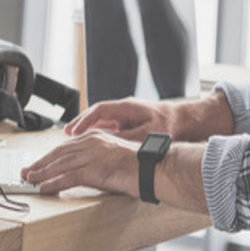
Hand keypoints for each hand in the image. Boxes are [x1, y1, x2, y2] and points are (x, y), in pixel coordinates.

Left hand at [21, 130, 138, 196]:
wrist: (151, 167)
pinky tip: (44, 188)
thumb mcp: (114, 155)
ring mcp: (92, 155)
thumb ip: (98, 158)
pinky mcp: (93, 169)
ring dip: (42, 173)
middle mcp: (92, 143)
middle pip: (59, 153)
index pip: (66, 146)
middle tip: (27, 172)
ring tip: (30, 180)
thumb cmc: (138, 164)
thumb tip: (84, 170)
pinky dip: (53, 183)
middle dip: (41, 163)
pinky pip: (68, 177)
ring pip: (60, 164)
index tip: (39, 163)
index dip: (50, 155)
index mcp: (97, 137)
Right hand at [62, 92, 234, 142]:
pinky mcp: (128, 122)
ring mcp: (125, 115)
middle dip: (79, 124)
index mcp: (127, 108)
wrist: (184, 120)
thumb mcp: (147, 133)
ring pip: (100, 120)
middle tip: (65, 135)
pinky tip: (88, 142)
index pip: (99, 111)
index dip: (84, 121)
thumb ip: (126, 137)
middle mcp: (123, 109)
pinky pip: (107, 126)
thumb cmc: (168, 124)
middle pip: (96, 114)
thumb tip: (108, 141)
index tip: (73, 132)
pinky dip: (96, 133)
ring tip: (71, 139)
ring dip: (86, 129)